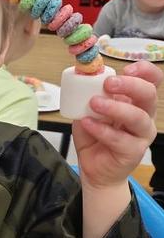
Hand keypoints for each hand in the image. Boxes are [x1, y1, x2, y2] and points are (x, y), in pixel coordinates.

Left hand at [73, 60, 161, 188]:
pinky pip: (119, 138)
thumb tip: (85, 78)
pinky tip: (87, 123)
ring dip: (115, 107)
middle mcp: (144, 116)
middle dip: (130, 85)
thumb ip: (89, 96)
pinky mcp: (133, 151)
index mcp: (136, 102)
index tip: (126, 69)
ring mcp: (141, 135)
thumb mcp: (88, 111)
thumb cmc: (95, 137)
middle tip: (108, 83)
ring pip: (138, 117)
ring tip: (94, 103)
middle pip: (149, 94)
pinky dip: (101, 129)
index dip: (144, 71)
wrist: (95, 168)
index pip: (151, 81)